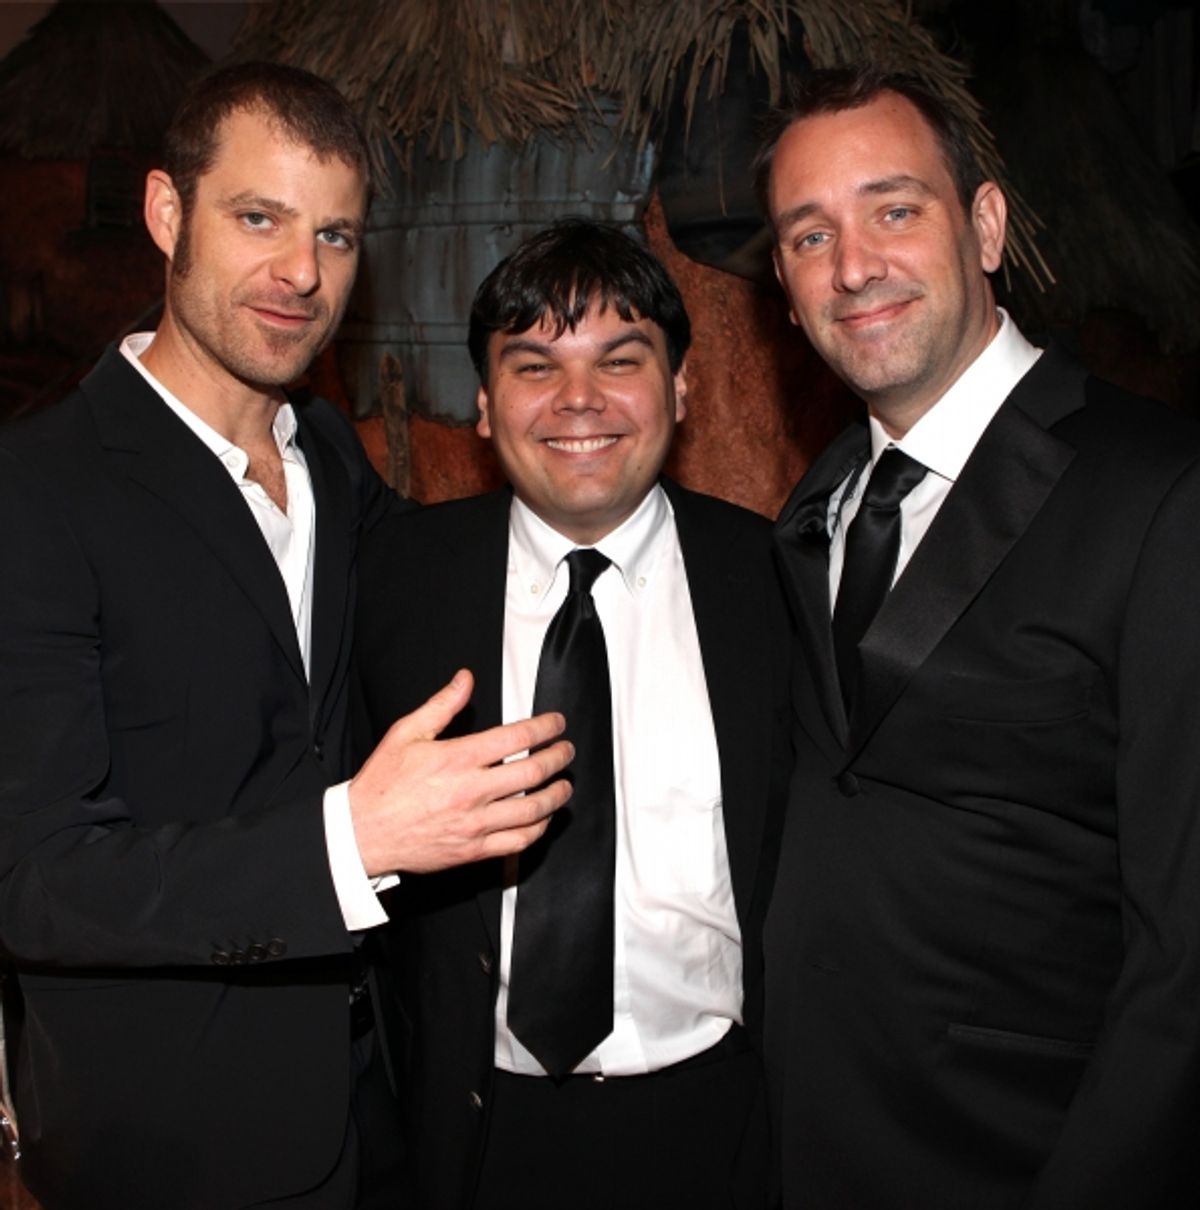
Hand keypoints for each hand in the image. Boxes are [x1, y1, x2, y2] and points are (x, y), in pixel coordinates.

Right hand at [349, 669, 572, 875]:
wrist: (362, 833)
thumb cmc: (381, 784)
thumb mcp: (406, 733)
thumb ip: (442, 705)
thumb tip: (465, 679)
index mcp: (457, 759)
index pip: (516, 738)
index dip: (545, 727)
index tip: (556, 723)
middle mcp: (470, 791)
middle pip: (533, 772)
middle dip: (559, 757)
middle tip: (567, 750)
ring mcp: (474, 823)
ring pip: (533, 809)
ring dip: (557, 794)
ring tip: (565, 784)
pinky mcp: (473, 850)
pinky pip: (518, 841)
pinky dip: (538, 828)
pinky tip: (543, 818)